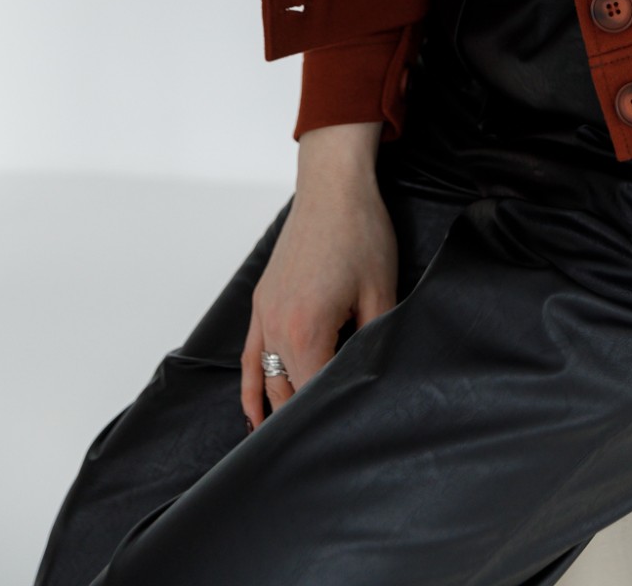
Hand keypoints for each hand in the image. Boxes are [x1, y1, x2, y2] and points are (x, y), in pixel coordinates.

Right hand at [241, 137, 397, 428]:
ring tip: (291, 444)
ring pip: (267, 379)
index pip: (313, 395)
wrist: (334, 187)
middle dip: (306, 417)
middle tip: (327, 444)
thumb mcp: (381, 292)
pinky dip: (251, 386)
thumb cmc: (361, 232)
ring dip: (279, 407)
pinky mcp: (261, 301)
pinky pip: (250, 355)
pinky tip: (254, 413)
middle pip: (287, 392)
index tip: (345, 434)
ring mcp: (264, 314)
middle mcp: (277, 327)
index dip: (331, 416)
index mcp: (307, 331)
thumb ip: (376, 341)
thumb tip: (376, 377)